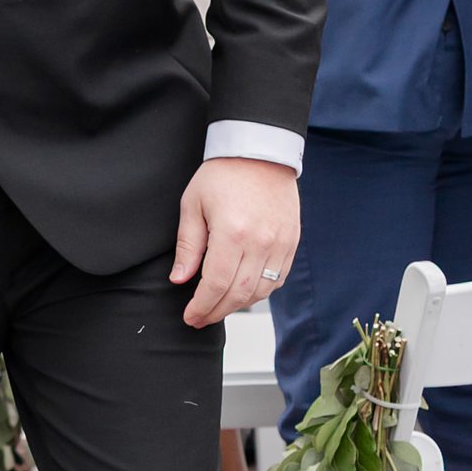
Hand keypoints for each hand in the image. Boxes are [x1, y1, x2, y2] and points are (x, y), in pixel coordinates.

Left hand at [170, 155, 299, 327]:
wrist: (261, 152)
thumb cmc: (223, 174)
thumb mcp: (193, 204)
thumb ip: (188, 245)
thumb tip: (179, 279)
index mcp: (232, 233)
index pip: (216, 285)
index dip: (202, 307)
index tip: (190, 317)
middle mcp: (260, 243)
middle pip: (238, 294)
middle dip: (216, 312)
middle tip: (200, 318)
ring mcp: (280, 244)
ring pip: (260, 292)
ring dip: (238, 305)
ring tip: (218, 307)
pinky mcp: (291, 242)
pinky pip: (277, 280)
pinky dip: (260, 292)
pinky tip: (243, 292)